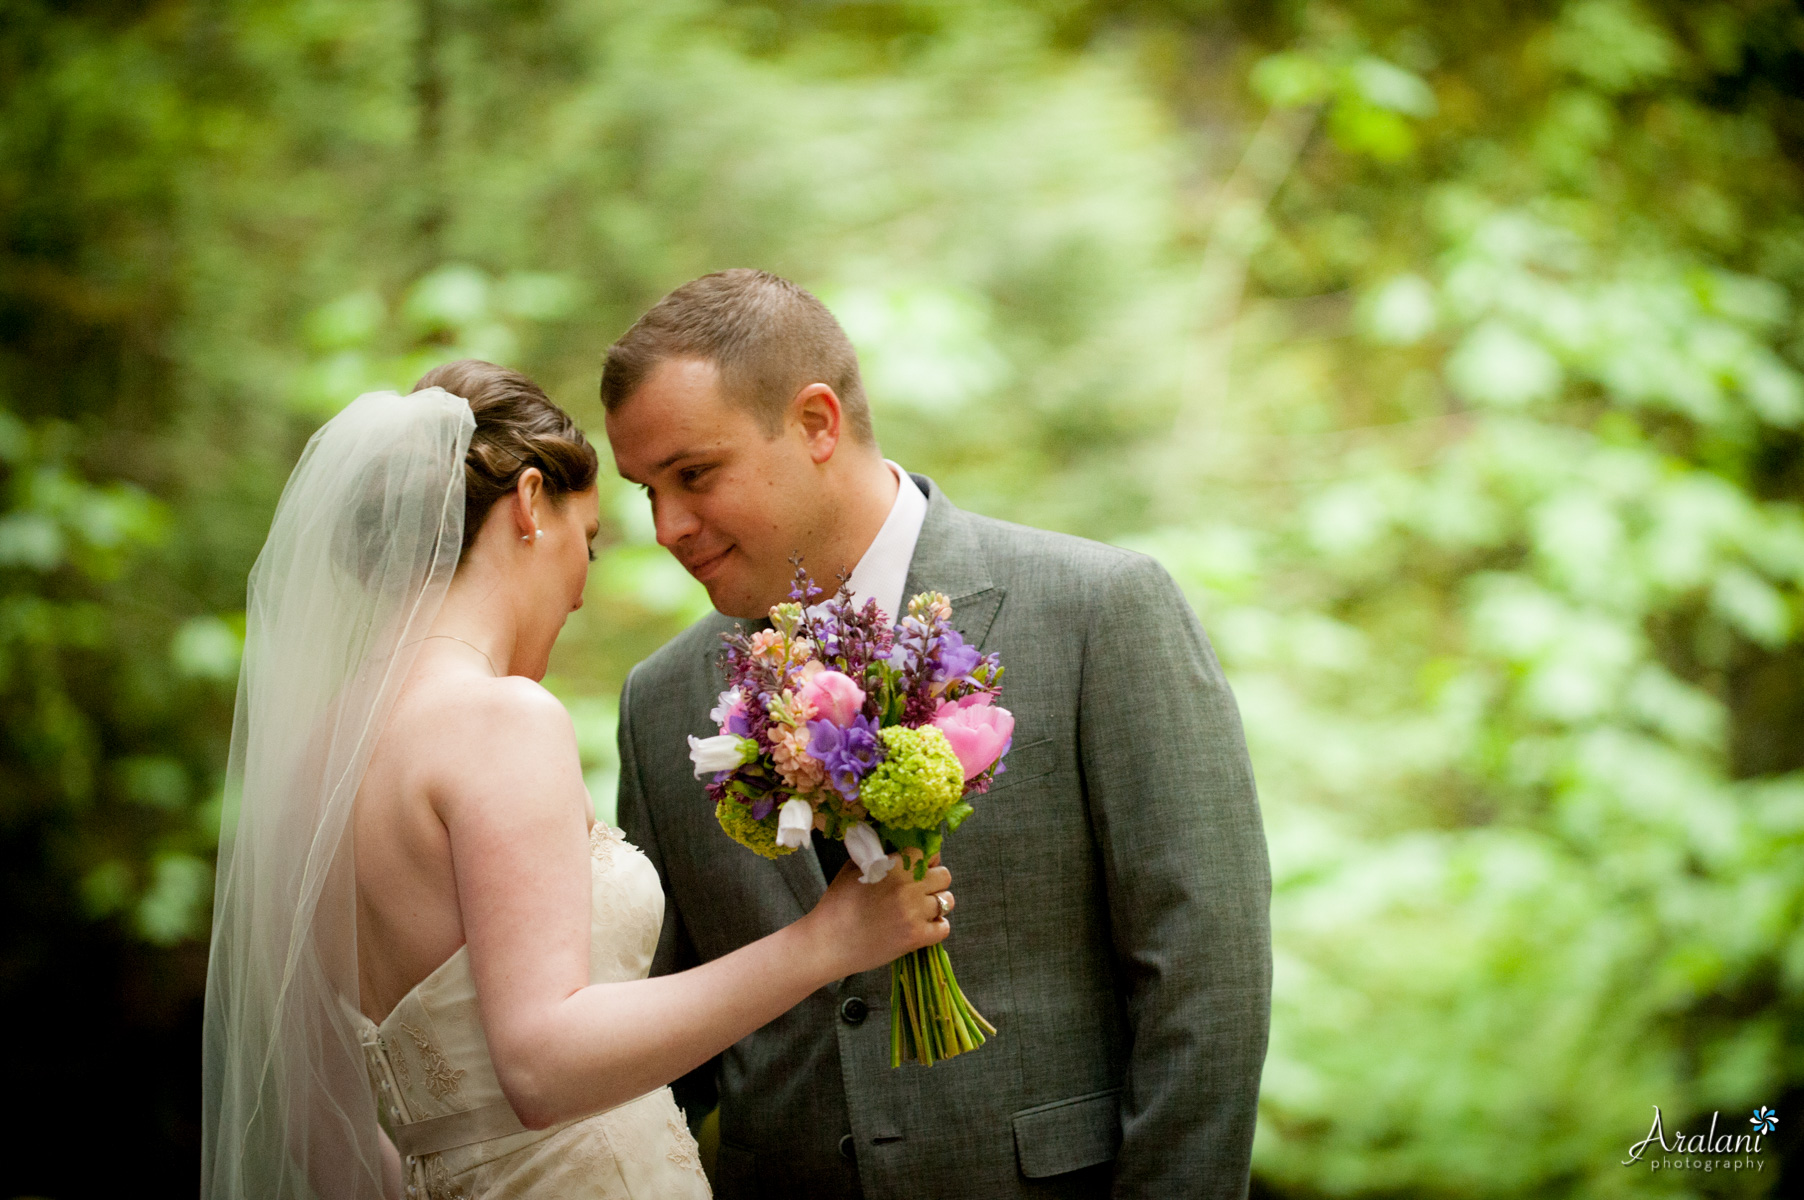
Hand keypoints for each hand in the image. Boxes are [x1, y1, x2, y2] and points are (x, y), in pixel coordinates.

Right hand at [805, 852, 952, 978]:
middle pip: (945, 875)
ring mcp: (914, 913)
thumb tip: (897, 846)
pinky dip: (937, 927)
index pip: (928, 853)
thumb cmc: (837, 904)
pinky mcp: (916, 938)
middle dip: (934, 880)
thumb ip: (879, 854)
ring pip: (947, 901)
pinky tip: (924, 927)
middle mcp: (908, 887)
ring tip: (922, 909)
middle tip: (921, 889)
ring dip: (937, 903)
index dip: (926, 860)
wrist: (828, 942)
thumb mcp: (853, 868)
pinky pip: (944, 928)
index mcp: (893, 866)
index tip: (919, 867)